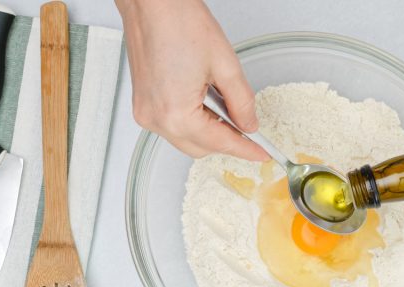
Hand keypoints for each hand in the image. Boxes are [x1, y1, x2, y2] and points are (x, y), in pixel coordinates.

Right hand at [115, 0, 267, 160]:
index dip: (245, 150)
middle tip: (248, 129)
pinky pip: (172, 126)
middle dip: (226, 142)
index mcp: (175, 113)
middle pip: (201, 149)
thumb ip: (242, 102)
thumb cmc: (178, 22)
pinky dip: (192, 122)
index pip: (219, 143)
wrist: (150, 2)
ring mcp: (145, 113)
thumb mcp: (225, 65)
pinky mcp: (142, 104)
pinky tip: (205, 103)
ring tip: (224, 107)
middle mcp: (156, 118)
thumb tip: (249, 124)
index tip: (261, 154)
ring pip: (186, 140)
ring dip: (209, 132)